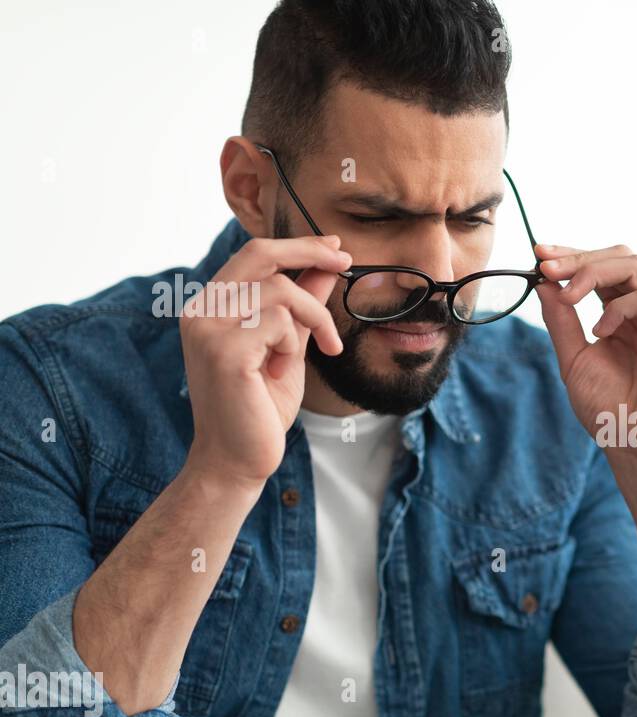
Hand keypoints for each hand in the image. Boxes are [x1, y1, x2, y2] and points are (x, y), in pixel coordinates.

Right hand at [179, 235, 349, 490]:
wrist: (237, 460)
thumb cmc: (259, 408)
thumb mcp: (287, 347)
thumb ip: (302, 306)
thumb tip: (326, 265)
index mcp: (210, 306)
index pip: (254, 254)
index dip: (299, 245)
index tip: (336, 247)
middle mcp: (200, 310)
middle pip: (261, 254)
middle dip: (310, 252)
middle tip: (346, 262)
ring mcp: (207, 329)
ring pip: (280, 291)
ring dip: (311, 320)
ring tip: (306, 355)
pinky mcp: (224, 351)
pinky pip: (280, 323)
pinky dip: (293, 346)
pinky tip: (280, 372)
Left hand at [535, 243, 636, 469]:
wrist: (636, 449)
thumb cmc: (609, 413)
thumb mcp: (575, 360)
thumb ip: (561, 322)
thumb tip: (544, 282)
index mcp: (628, 317)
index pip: (605, 270)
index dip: (574, 257)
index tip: (539, 256)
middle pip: (624, 258)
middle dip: (581, 258)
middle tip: (547, 266)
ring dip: (596, 273)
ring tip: (569, 296)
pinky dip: (622, 306)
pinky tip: (601, 329)